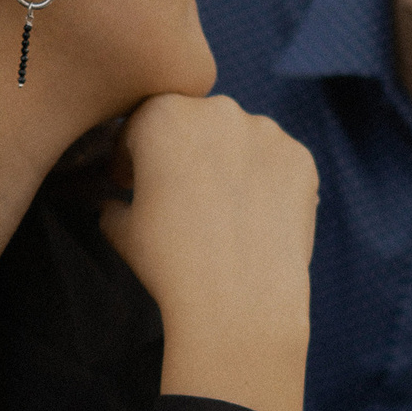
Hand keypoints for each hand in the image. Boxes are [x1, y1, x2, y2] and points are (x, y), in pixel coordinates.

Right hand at [100, 92, 317, 410]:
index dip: (131, 157)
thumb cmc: (171, 262)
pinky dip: (267, 183)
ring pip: (240, 140)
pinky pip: (278, 163)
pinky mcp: (301, 158)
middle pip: (194, 124)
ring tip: (224, 212)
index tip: (130, 183)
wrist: (237, 301)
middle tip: (182, 198)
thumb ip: (112, 206)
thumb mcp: (122, 230)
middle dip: (184, 154)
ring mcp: (266, 131)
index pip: (141, 125)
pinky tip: (257, 218)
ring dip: (229, 163)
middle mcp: (217, 109)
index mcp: (162, 115)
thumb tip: (110, 205)